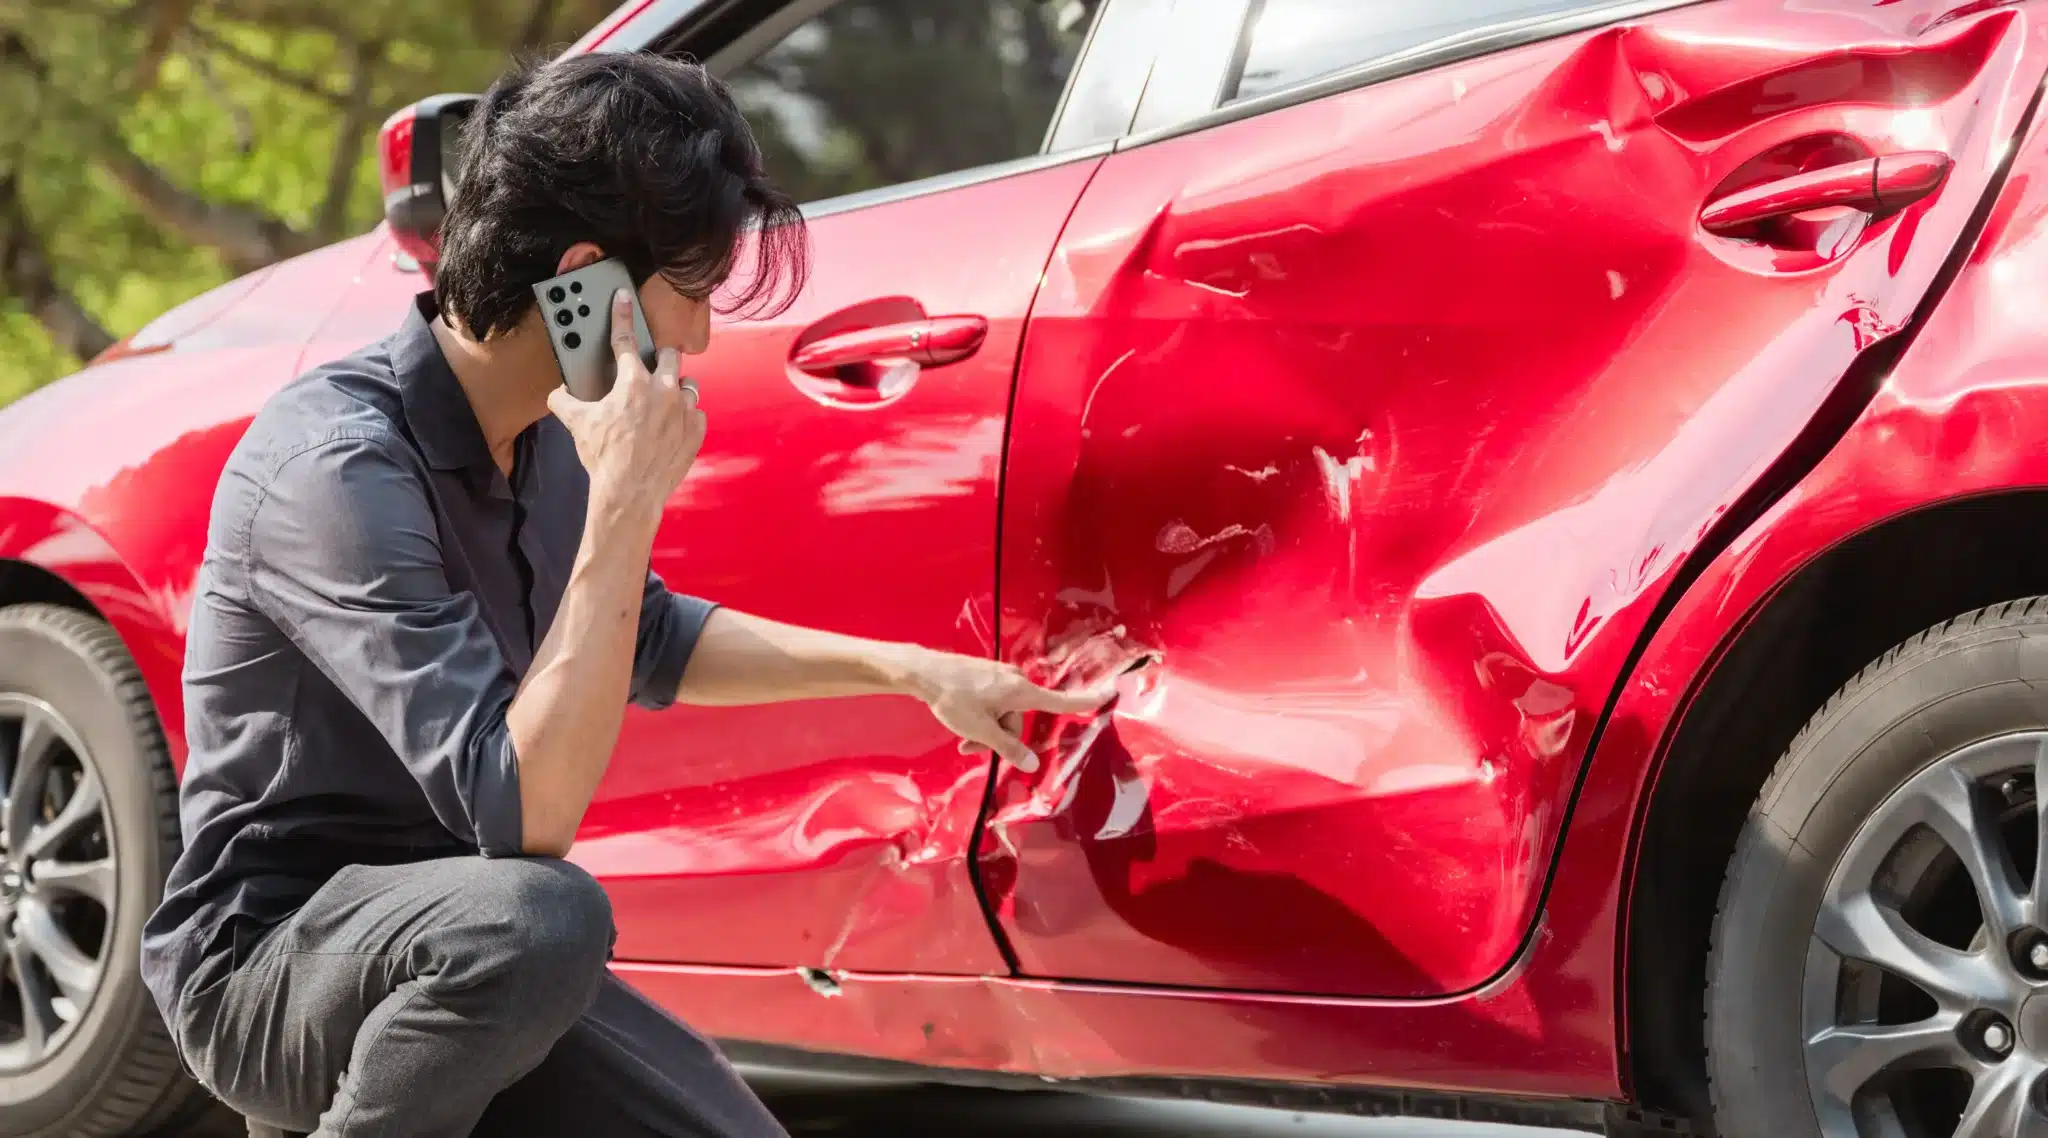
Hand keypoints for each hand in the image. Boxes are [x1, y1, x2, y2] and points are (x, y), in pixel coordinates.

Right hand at [547, 289, 705, 514]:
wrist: (630, 492)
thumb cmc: (604, 456)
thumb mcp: (578, 424)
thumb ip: (564, 402)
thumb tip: (558, 394)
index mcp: (633, 383)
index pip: (625, 339)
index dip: (622, 315)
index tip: (624, 297)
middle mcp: (664, 391)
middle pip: (670, 357)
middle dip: (661, 357)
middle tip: (652, 367)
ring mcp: (685, 411)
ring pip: (688, 386)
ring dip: (676, 390)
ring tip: (662, 404)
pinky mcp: (697, 431)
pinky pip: (696, 415)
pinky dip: (686, 418)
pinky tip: (672, 428)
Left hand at [900, 650, 1115, 773]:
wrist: (925, 672)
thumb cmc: (955, 700)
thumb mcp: (981, 730)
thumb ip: (1007, 748)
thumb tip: (1032, 763)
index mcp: (1021, 692)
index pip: (1060, 701)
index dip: (1086, 701)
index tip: (1111, 692)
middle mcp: (1016, 681)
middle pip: (1019, 719)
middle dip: (1000, 737)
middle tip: (971, 747)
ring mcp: (1001, 676)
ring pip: (1004, 713)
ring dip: (988, 730)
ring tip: (963, 739)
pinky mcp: (988, 676)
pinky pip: (994, 702)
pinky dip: (983, 716)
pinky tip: (963, 721)